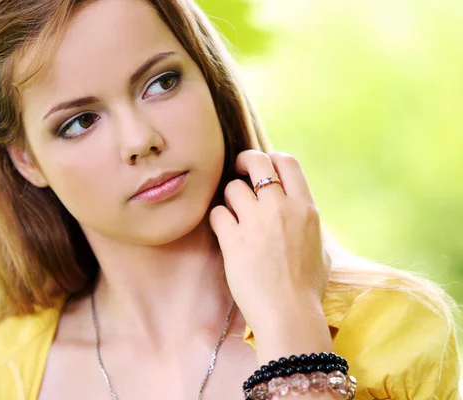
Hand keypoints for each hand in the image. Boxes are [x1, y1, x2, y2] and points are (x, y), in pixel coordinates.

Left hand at [209, 150, 330, 349]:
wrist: (289, 314)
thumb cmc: (307, 288)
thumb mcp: (321, 250)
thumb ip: (306, 225)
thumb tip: (298, 214)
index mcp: (306, 209)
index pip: (288, 162)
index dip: (272, 158)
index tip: (263, 168)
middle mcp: (281, 209)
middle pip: (257, 162)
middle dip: (245, 161)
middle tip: (238, 171)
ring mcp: (256, 223)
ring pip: (233, 187)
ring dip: (230, 197)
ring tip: (233, 213)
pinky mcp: (233, 240)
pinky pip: (217, 213)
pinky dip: (218, 219)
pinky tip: (224, 231)